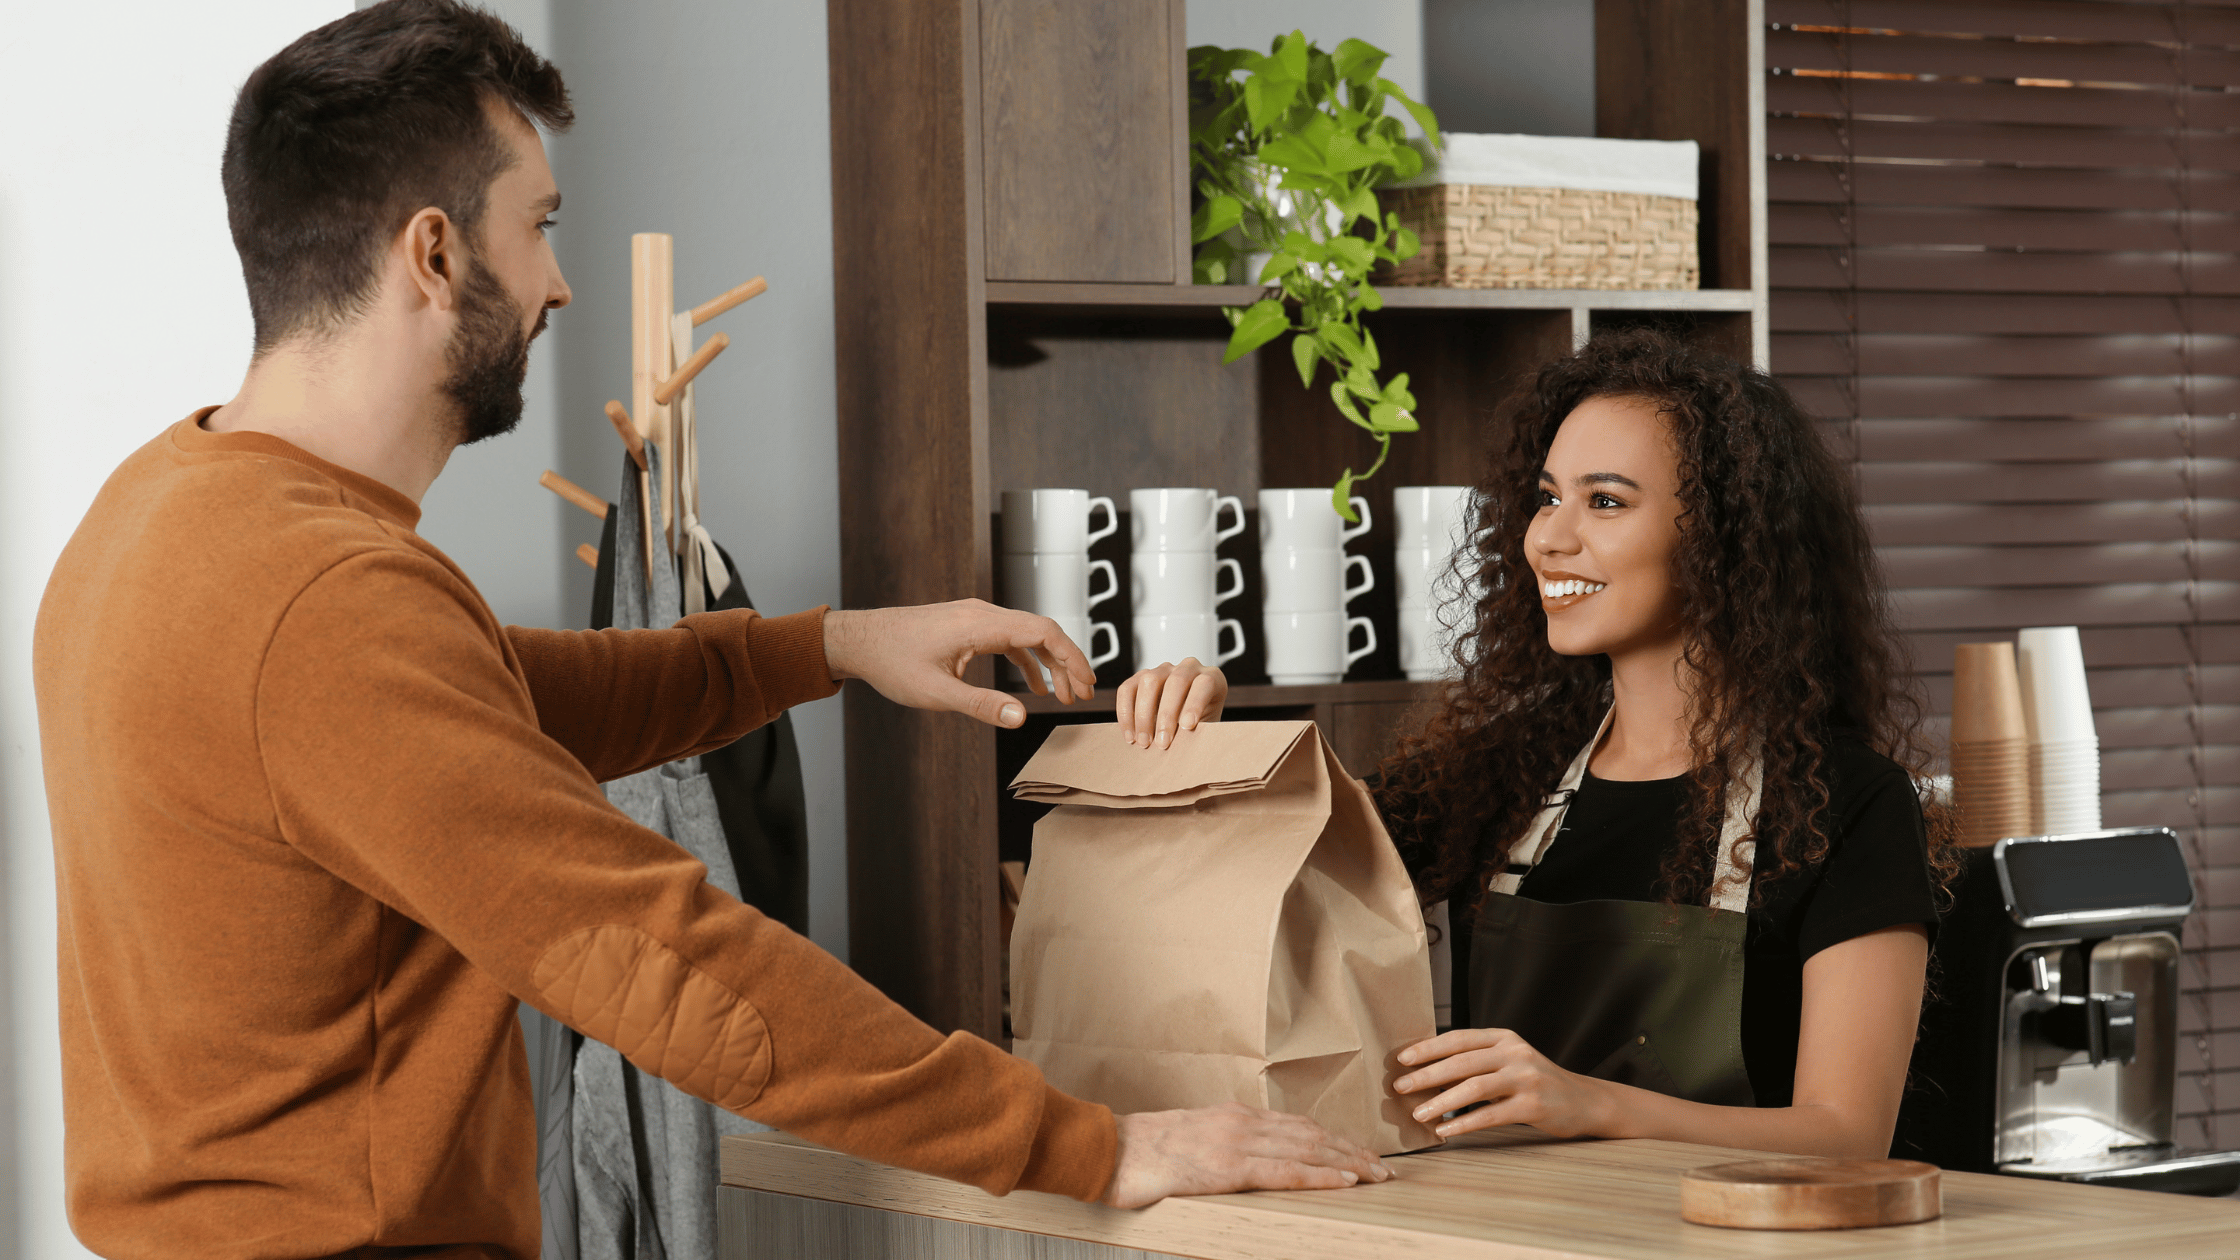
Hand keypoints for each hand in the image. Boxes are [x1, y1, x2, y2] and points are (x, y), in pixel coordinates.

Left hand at [822, 600, 1094, 727]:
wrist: (860, 640)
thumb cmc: (892, 663)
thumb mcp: (936, 693)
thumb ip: (981, 705)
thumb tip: (1022, 717)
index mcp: (980, 624)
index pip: (1043, 631)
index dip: (1071, 656)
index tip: (1087, 682)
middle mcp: (982, 613)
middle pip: (1041, 631)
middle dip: (1067, 663)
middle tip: (1082, 695)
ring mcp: (975, 616)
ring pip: (1026, 634)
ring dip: (1049, 663)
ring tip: (1064, 694)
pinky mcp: (967, 625)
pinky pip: (1008, 638)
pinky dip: (1026, 660)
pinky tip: (1033, 686)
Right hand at [1101, 1102, 1392, 1208]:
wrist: (1107, 1150)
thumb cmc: (1142, 1152)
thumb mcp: (1190, 1141)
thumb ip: (1221, 1146)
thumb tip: (1243, 1162)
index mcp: (1233, 1117)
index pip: (1297, 1126)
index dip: (1333, 1140)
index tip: (1359, 1153)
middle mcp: (1242, 1123)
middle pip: (1312, 1135)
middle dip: (1352, 1150)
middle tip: (1383, 1167)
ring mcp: (1236, 1142)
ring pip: (1308, 1149)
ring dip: (1348, 1161)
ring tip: (1376, 1174)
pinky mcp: (1228, 1166)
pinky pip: (1285, 1170)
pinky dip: (1320, 1174)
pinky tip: (1345, 1180)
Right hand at [1115, 660, 1227, 748]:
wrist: (1183, 727)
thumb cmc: (1199, 729)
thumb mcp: (1206, 730)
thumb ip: (1199, 732)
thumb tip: (1185, 747)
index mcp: (1211, 678)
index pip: (1204, 684)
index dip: (1195, 704)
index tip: (1187, 727)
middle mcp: (1187, 668)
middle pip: (1176, 682)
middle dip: (1167, 715)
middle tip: (1163, 743)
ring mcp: (1162, 670)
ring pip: (1150, 681)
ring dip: (1144, 715)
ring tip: (1144, 742)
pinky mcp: (1140, 677)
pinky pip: (1127, 689)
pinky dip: (1126, 713)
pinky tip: (1130, 735)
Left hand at [1393, 1028, 1615, 1140]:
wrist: (1584, 1101)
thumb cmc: (1536, 1082)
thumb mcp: (1509, 1061)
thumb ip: (1477, 1061)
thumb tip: (1427, 1072)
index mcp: (1503, 1038)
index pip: (1459, 1038)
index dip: (1428, 1048)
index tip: (1401, 1059)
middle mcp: (1514, 1053)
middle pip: (1462, 1061)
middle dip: (1427, 1074)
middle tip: (1400, 1087)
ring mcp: (1526, 1078)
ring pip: (1474, 1087)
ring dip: (1441, 1101)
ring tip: (1418, 1113)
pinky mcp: (1533, 1105)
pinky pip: (1492, 1115)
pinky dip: (1464, 1122)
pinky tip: (1446, 1130)